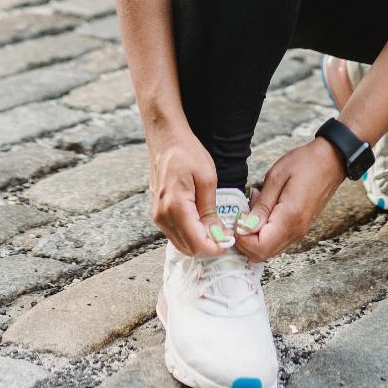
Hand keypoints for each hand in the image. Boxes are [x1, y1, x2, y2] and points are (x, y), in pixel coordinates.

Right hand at [146, 125, 230, 257]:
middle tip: (226, 235)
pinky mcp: (157, 213)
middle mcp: (163, 216)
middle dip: (209, 247)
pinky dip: (189, 235)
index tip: (230, 240)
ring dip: (199, 242)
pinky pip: (175, 233)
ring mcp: (157, 216)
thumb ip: (210, 211)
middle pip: (188, 248)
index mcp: (176, 207)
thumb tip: (218, 236)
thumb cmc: (187, 153)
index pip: (197, 244)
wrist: (166, 140)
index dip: (215, 248)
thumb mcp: (207, 179)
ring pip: (180, 243)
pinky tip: (203, 224)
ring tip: (216, 229)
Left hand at [232, 137, 346, 262]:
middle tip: (240, 215)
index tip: (237, 217)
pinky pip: (276, 239)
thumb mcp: (276, 177)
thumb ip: (261, 206)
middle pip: (262, 254)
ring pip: (268, 249)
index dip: (242, 238)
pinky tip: (263, 208)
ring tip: (252, 207)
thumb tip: (245, 228)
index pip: (259, 247)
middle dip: (244, 240)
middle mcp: (296, 231)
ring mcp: (299, 231)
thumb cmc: (305, 163)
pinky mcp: (300, 227)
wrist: (332, 160)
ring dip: (253, 235)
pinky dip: (264, 231)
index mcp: (290, 218)